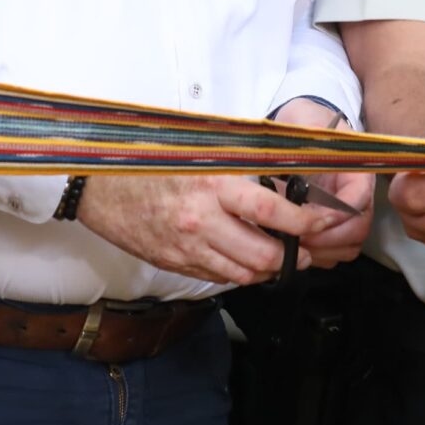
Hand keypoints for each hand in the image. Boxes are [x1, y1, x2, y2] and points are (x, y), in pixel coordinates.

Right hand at [75, 174, 340, 285]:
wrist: (99, 184)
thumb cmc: (154, 158)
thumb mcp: (201, 148)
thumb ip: (241, 159)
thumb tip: (286, 162)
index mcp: (214, 184)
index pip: (274, 211)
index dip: (307, 221)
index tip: (324, 220)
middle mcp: (202, 220)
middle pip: (264, 255)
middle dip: (293, 256)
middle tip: (305, 249)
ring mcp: (187, 246)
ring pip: (244, 273)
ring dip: (269, 270)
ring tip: (282, 258)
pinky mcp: (175, 262)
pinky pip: (219, 276)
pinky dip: (240, 273)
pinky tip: (247, 260)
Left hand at [267, 99, 375, 267]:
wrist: (297, 128)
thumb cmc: (302, 124)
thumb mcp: (304, 124)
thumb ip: (307, 141)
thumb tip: (304, 166)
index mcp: (356, 170)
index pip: (359, 199)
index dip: (336, 213)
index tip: (307, 217)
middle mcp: (358, 195)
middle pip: (359, 229)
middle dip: (327, 239)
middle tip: (295, 238)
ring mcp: (347, 214)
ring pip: (350, 246)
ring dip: (323, 251)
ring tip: (292, 244)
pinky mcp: (334, 228)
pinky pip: (336, 254)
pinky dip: (318, 256)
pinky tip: (295, 246)